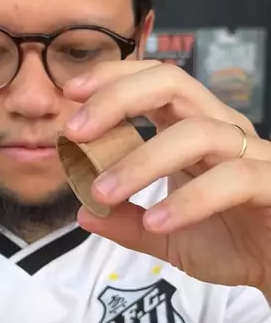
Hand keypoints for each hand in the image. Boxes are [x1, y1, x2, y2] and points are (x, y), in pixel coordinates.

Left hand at [63, 61, 270, 294]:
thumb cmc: (232, 243)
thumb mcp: (166, 238)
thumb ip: (127, 224)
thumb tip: (83, 212)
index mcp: (194, 131)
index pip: (155, 83)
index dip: (114, 79)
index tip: (71, 93)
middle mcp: (222, 131)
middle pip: (174, 84)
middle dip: (119, 99)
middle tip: (75, 130)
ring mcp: (252, 154)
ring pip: (198, 132)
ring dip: (142, 160)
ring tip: (103, 192)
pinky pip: (233, 179)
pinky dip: (189, 199)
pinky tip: (157, 221)